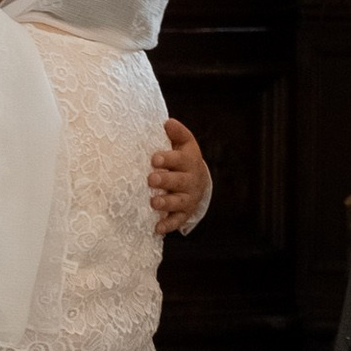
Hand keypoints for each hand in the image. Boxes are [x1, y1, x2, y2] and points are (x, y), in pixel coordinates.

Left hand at [148, 118, 209, 233]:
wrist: (198, 181)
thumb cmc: (182, 159)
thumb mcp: (183, 144)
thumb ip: (176, 133)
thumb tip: (167, 122)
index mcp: (189, 161)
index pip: (180, 159)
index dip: (168, 159)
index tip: (154, 159)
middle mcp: (190, 180)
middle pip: (179, 181)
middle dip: (165, 180)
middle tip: (151, 179)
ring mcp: (188, 198)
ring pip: (178, 202)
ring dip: (166, 203)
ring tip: (153, 203)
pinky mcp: (184, 213)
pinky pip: (177, 220)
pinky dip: (168, 225)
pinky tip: (157, 228)